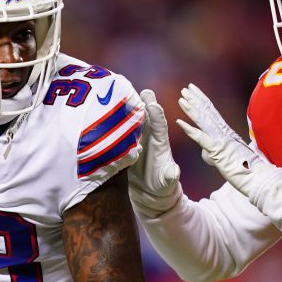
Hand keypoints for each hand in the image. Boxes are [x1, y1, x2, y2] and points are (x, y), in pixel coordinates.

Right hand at [128, 89, 182, 215]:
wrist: (150, 191)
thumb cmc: (162, 185)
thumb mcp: (167, 182)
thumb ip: (170, 176)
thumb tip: (174, 172)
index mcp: (161, 143)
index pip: (160, 126)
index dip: (157, 115)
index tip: (153, 104)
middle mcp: (150, 137)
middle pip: (147, 117)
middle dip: (144, 103)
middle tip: (139, 90)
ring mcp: (138, 139)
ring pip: (134, 120)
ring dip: (129, 108)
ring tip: (122, 95)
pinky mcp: (127, 144)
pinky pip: (123, 130)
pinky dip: (117, 121)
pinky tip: (107, 112)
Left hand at [175, 84, 281, 200]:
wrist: (262, 179)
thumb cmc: (250, 172)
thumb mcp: (232, 159)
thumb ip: (219, 153)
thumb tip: (207, 153)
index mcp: (229, 134)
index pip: (214, 114)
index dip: (204, 101)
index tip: (194, 92)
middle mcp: (226, 134)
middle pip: (208, 112)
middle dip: (196, 99)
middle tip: (186, 88)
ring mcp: (222, 141)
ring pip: (204, 121)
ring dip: (191, 109)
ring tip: (182, 98)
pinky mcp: (219, 151)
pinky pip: (201, 138)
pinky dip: (190, 130)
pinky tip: (179, 122)